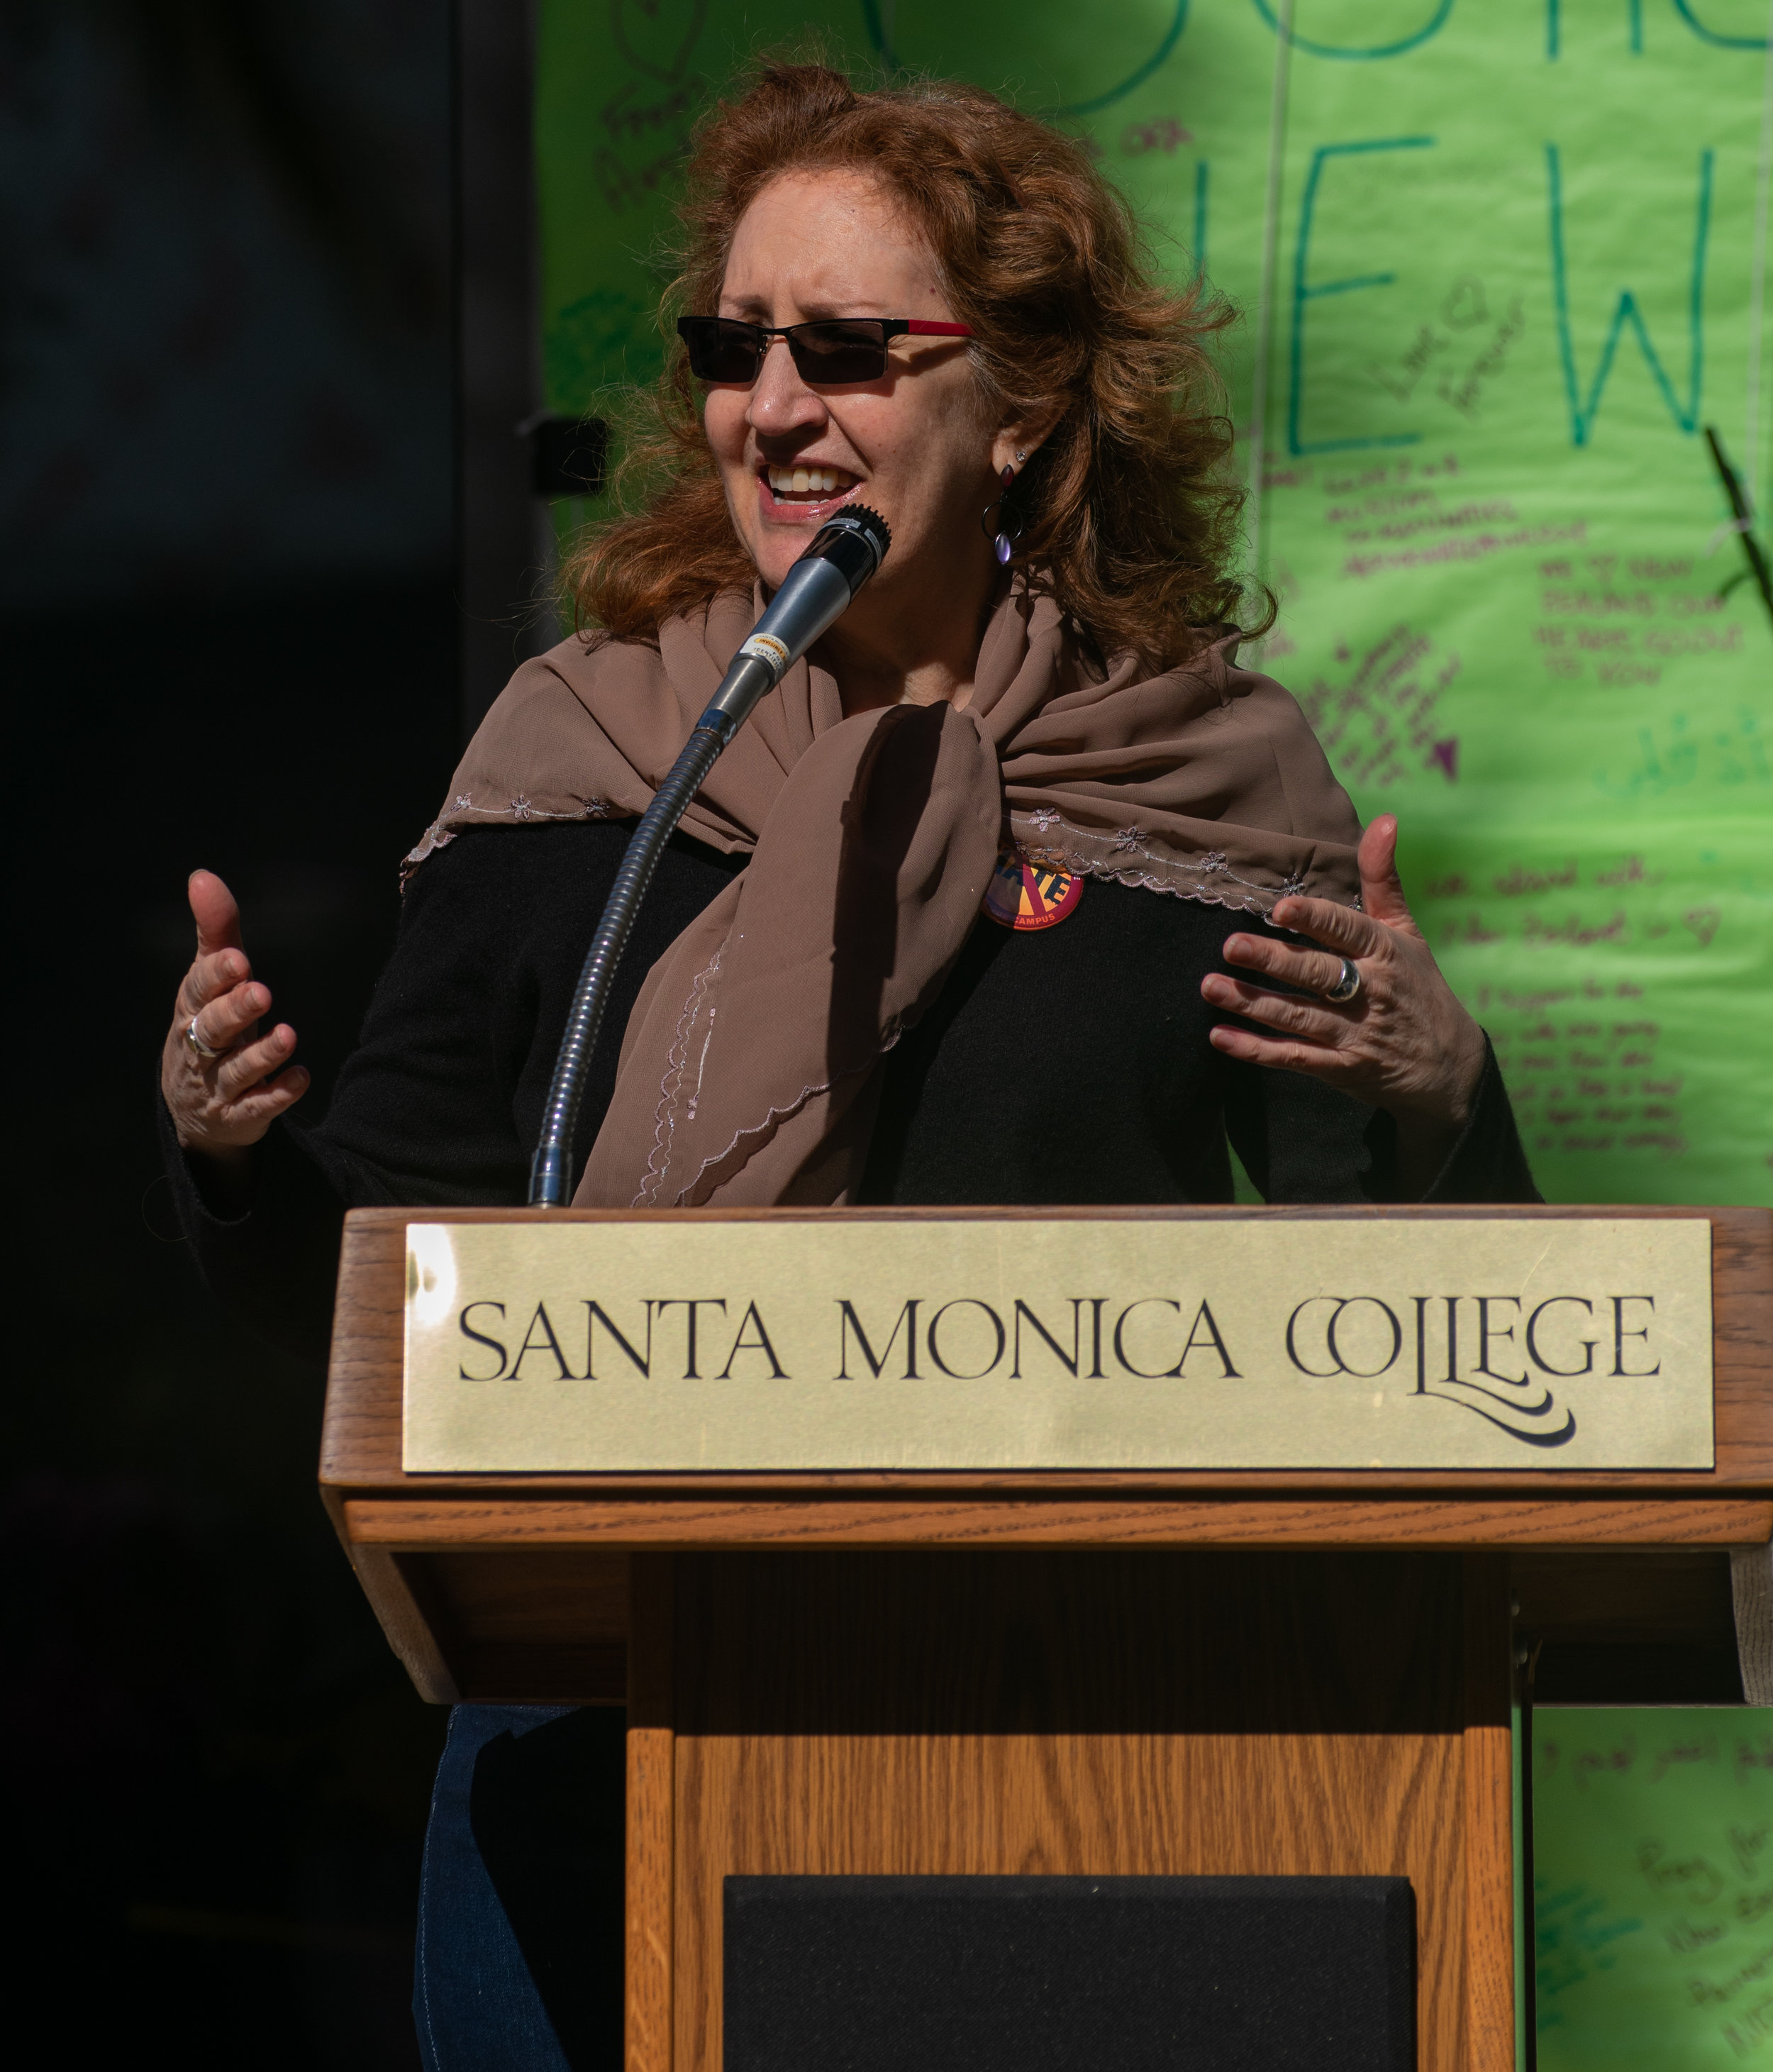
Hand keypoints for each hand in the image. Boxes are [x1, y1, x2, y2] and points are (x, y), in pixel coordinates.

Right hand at [161, 872, 309, 1179]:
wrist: (193, 1107)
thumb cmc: (208, 1024)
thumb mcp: (210, 980)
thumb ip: (216, 931)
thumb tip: (201, 875)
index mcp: (190, 1009)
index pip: (198, 989)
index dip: (216, 975)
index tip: (239, 961)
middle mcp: (198, 1047)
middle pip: (211, 1030)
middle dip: (235, 1011)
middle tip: (263, 992)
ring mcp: (217, 1085)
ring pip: (236, 1071)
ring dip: (262, 1055)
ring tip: (288, 1035)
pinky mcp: (240, 1115)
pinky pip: (258, 1107)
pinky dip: (278, 1094)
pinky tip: (302, 1077)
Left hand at [1201, 816, 1486, 1193]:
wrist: (1449, 1068)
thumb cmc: (1418, 987)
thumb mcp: (1407, 932)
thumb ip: (1383, 879)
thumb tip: (1385, 819)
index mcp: (1385, 952)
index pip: (1348, 930)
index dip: (1315, 920)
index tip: (1281, 910)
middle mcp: (1371, 992)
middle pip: (1316, 974)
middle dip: (1272, 961)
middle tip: (1229, 946)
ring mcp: (1356, 1033)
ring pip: (1298, 1016)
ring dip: (1253, 1003)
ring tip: (1210, 987)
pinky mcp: (1342, 1068)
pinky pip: (1294, 1057)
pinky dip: (1257, 1050)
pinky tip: (1221, 1037)